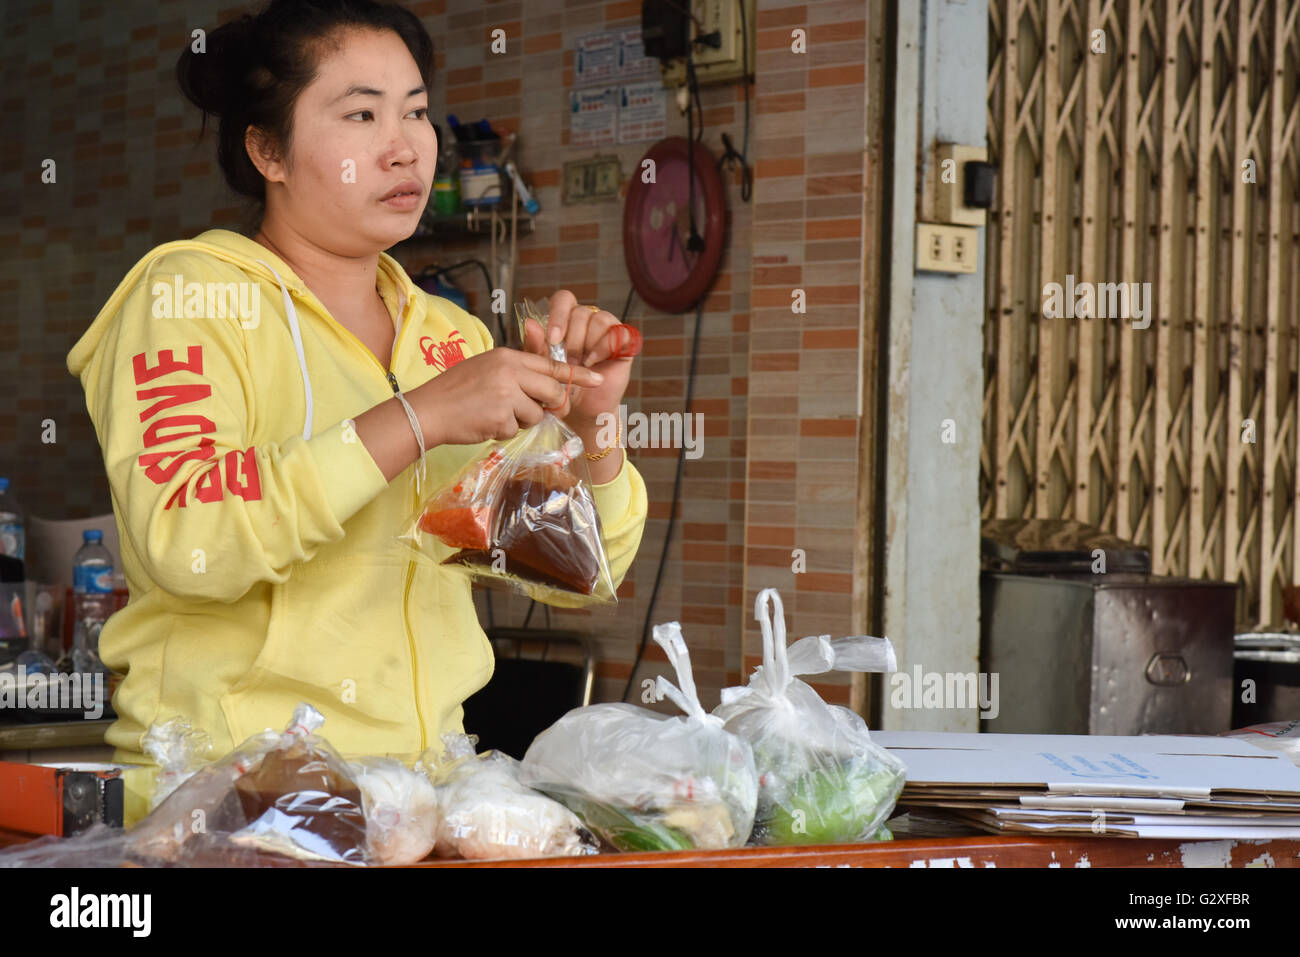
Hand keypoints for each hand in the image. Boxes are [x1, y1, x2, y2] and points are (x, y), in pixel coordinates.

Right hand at [410, 346, 603, 446]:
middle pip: (552, 391)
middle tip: (535, 410)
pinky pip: (517, 430)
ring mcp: (506, 394)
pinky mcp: (501, 417)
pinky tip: (485, 423)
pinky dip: (503, 431)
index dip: (577, 374)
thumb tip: (546, 386)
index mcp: (508, 356)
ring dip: (521, 420)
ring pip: (536, 414)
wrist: (427, 410)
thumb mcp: (487, 368)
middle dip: (550, 405)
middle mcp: (510, 371)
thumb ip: (516, 372)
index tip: (597, 379)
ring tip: (495, 413)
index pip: (551, 364)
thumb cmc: (456, 391)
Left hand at [521, 289, 635, 427]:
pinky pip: (619, 333)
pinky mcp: (625, 342)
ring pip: (599, 319)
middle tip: (569, 362)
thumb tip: (529, 323)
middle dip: (572, 340)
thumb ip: (536, 346)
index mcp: (567, 318)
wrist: (582, 408)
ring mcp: (608, 329)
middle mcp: (588, 319)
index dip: (558, 315)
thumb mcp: (544, 366)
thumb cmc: (562, 384)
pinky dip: (605, 347)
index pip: (564, 299)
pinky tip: (595, 362)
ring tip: (582, 364)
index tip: (553, 339)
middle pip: (580, 312)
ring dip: (588, 344)